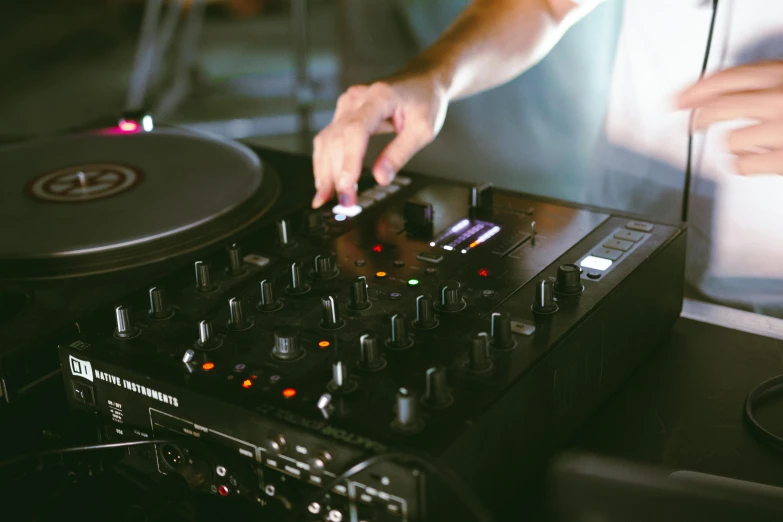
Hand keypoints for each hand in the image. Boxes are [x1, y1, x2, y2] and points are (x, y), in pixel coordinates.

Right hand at [311, 73, 448, 207]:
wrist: (421, 81)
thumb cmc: (425, 102)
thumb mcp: (423, 130)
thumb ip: (400, 153)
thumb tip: (381, 178)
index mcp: (379, 97)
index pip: (356, 130)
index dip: (349, 160)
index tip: (347, 186)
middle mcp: (357, 98)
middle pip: (337, 138)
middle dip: (336, 174)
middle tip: (344, 203)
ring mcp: (347, 105)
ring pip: (326, 140)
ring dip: (324, 171)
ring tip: (326, 198)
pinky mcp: (343, 114)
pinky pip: (328, 139)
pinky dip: (324, 162)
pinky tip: (324, 182)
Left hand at [677, 60, 782, 174]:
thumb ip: (761, 84)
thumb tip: (714, 94)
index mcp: (781, 74)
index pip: (727, 78)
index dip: (696, 90)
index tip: (678, 100)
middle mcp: (779, 99)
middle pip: (719, 108)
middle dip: (701, 119)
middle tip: (693, 126)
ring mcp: (781, 130)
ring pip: (728, 140)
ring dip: (731, 144)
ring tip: (745, 143)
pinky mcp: (782, 159)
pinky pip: (742, 165)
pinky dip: (743, 164)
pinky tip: (753, 159)